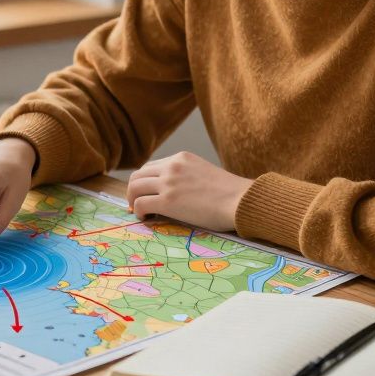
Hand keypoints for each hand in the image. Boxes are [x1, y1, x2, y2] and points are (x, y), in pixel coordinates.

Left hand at [125, 151, 253, 230]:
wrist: (240, 201)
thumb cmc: (230, 193)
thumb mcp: (203, 172)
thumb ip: (186, 176)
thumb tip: (174, 191)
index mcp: (181, 157)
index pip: (151, 166)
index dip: (144, 181)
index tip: (144, 193)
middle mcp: (171, 166)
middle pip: (138, 175)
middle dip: (134, 190)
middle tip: (136, 203)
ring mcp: (168, 183)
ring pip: (135, 188)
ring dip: (133, 200)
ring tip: (140, 212)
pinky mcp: (167, 201)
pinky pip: (141, 204)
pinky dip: (138, 211)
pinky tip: (146, 218)